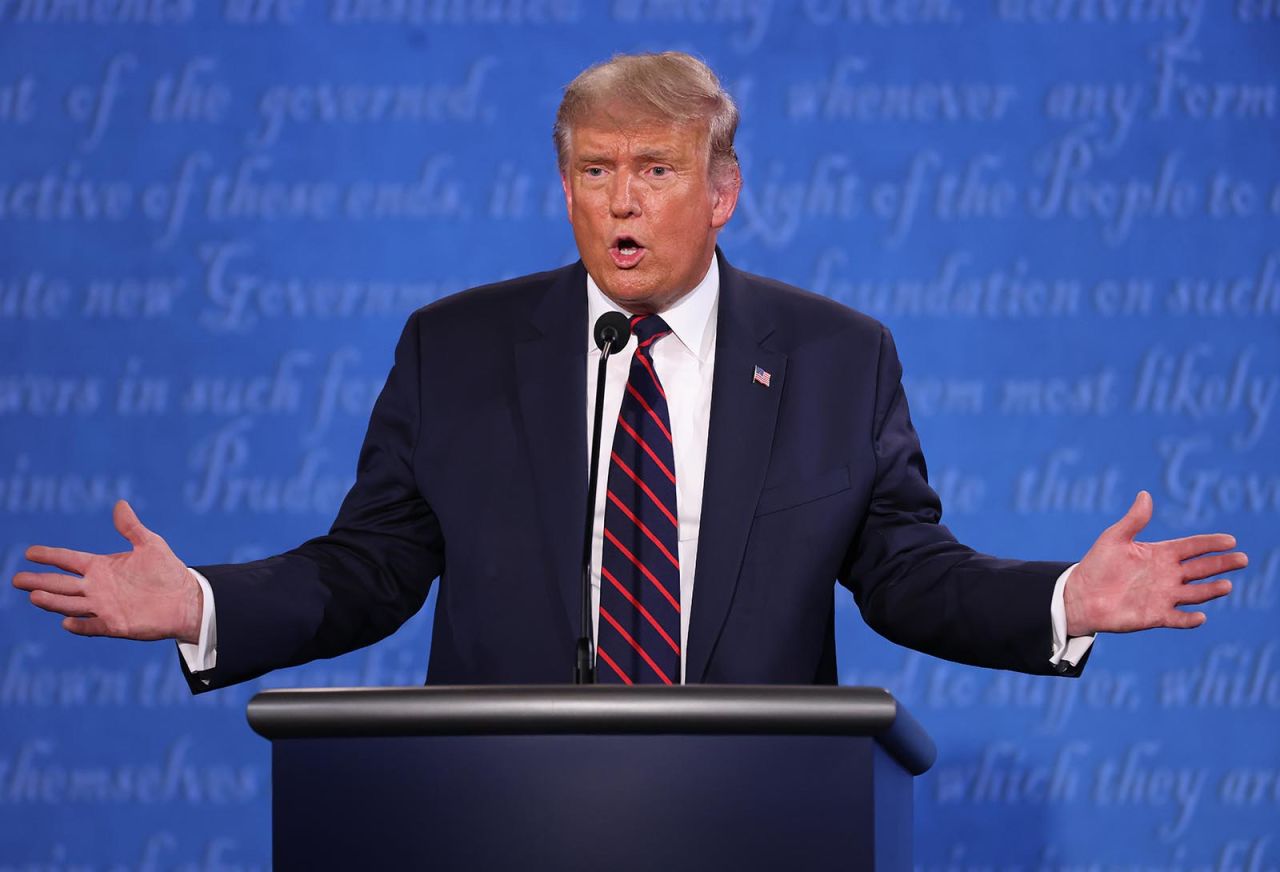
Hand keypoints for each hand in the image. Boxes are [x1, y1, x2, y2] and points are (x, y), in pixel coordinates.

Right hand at [12, 500, 201, 642]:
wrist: (186, 599)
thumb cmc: (167, 572)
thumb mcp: (150, 544)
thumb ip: (131, 528)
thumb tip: (120, 504)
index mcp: (102, 567)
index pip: (69, 560)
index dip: (50, 556)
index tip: (29, 552)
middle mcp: (98, 587)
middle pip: (62, 584)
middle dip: (40, 581)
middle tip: (16, 579)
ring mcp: (104, 607)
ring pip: (71, 604)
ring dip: (54, 601)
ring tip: (34, 596)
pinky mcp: (115, 625)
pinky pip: (93, 626)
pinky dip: (81, 624)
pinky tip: (67, 622)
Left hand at [1065, 491, 1245, 636]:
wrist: (1081, 595)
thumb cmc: (1097, 565)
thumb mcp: (1114, 538)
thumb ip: (1133, 520)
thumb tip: (1145, 494)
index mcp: (1160, 554)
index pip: (1192, 547)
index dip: (1211, 544)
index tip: (1231, 540)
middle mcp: (1167, 575)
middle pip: (1201, 569)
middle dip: (1222, 564)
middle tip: (1242, 559)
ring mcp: (1164, 596)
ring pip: (1195, 594)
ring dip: (1211, 590)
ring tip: (1226, 585)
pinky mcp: (1155, 616)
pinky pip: (1178, 619)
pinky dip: (1189, 619)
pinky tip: (1200, 616)